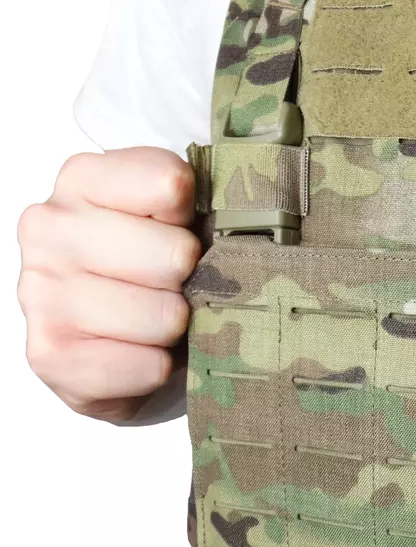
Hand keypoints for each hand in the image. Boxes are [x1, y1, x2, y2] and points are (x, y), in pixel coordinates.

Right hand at [17, 147, 199, 421]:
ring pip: (165, 317)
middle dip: (191, 279)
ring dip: (176, 328)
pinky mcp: (50, 355)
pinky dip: (157, 367)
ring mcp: (41, 292)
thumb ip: (201, 201)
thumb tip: (243, 224)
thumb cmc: (150, 266)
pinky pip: (148, 366)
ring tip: (158, 320)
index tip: (186, 227)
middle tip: (176, 285)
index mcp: (83, 179)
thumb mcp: (178, 217)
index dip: (196, 215)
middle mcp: (50, 228)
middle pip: (176, 256)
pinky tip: (141, 353)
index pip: (170, 184)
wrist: (109, 339)